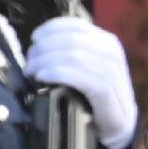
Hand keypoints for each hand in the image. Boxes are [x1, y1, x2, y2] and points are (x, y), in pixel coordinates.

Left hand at [26, 16, 139, 148]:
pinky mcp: (106, 91)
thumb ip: (73, 52)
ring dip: (46, 61)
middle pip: (71, 40)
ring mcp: (112, 71)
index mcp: (107, 42)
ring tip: (32, 71)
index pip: (76, 25)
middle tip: (29, 62)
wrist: (118, 123)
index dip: (51, 28)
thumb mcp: (88, 67)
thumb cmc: (96, 94)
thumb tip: (39, 44)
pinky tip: (43, 77)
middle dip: (44, 48)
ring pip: (73, 56)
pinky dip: (56, 73)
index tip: (34, 38)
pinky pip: (78, 76)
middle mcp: (111, 52)